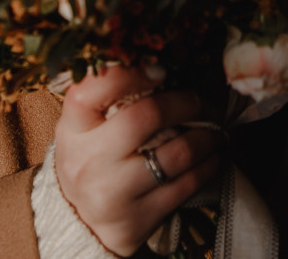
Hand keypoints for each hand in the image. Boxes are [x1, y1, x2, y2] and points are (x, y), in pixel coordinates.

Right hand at [54, 65, 222, 255]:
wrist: (80, 224)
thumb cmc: (91, 159)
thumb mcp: (85, 128)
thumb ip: (110, 98)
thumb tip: (159, 63)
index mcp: (73, 129)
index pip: (91, 91)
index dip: (130, 74)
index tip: (161, 69)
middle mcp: (88, 161)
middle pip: (145, 117)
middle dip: (184, 104)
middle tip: (200, 101)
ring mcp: (112, 193)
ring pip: (175, 155)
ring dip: (206, 137)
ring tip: (214, 129)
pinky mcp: (137, 220)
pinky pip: (186, 186)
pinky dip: (208, 165)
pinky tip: (213, 155)